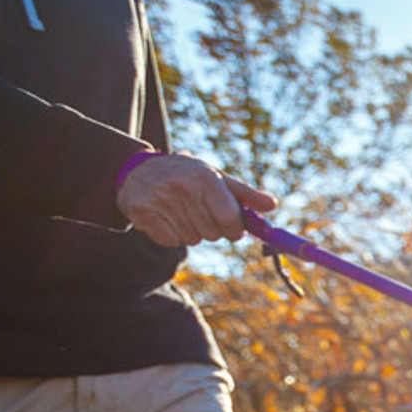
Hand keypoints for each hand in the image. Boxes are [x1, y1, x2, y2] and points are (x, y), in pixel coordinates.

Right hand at [116, 154, 275, 245]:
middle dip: (210, 228)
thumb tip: (273, 205)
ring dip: (190, 231)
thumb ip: (245, 194)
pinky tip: (165, 217)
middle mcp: (183, 187)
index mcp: (205, 177)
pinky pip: (171, 242)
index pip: (231, 220)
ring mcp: (161, 199)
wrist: (139, 169)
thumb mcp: (216, 178)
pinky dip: (171, 235)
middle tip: (196, 210)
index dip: (234, 229)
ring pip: (192, 239)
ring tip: (179, 210)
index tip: (230, 225)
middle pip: (213, 233)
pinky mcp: (142, 212)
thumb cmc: (187, 176)